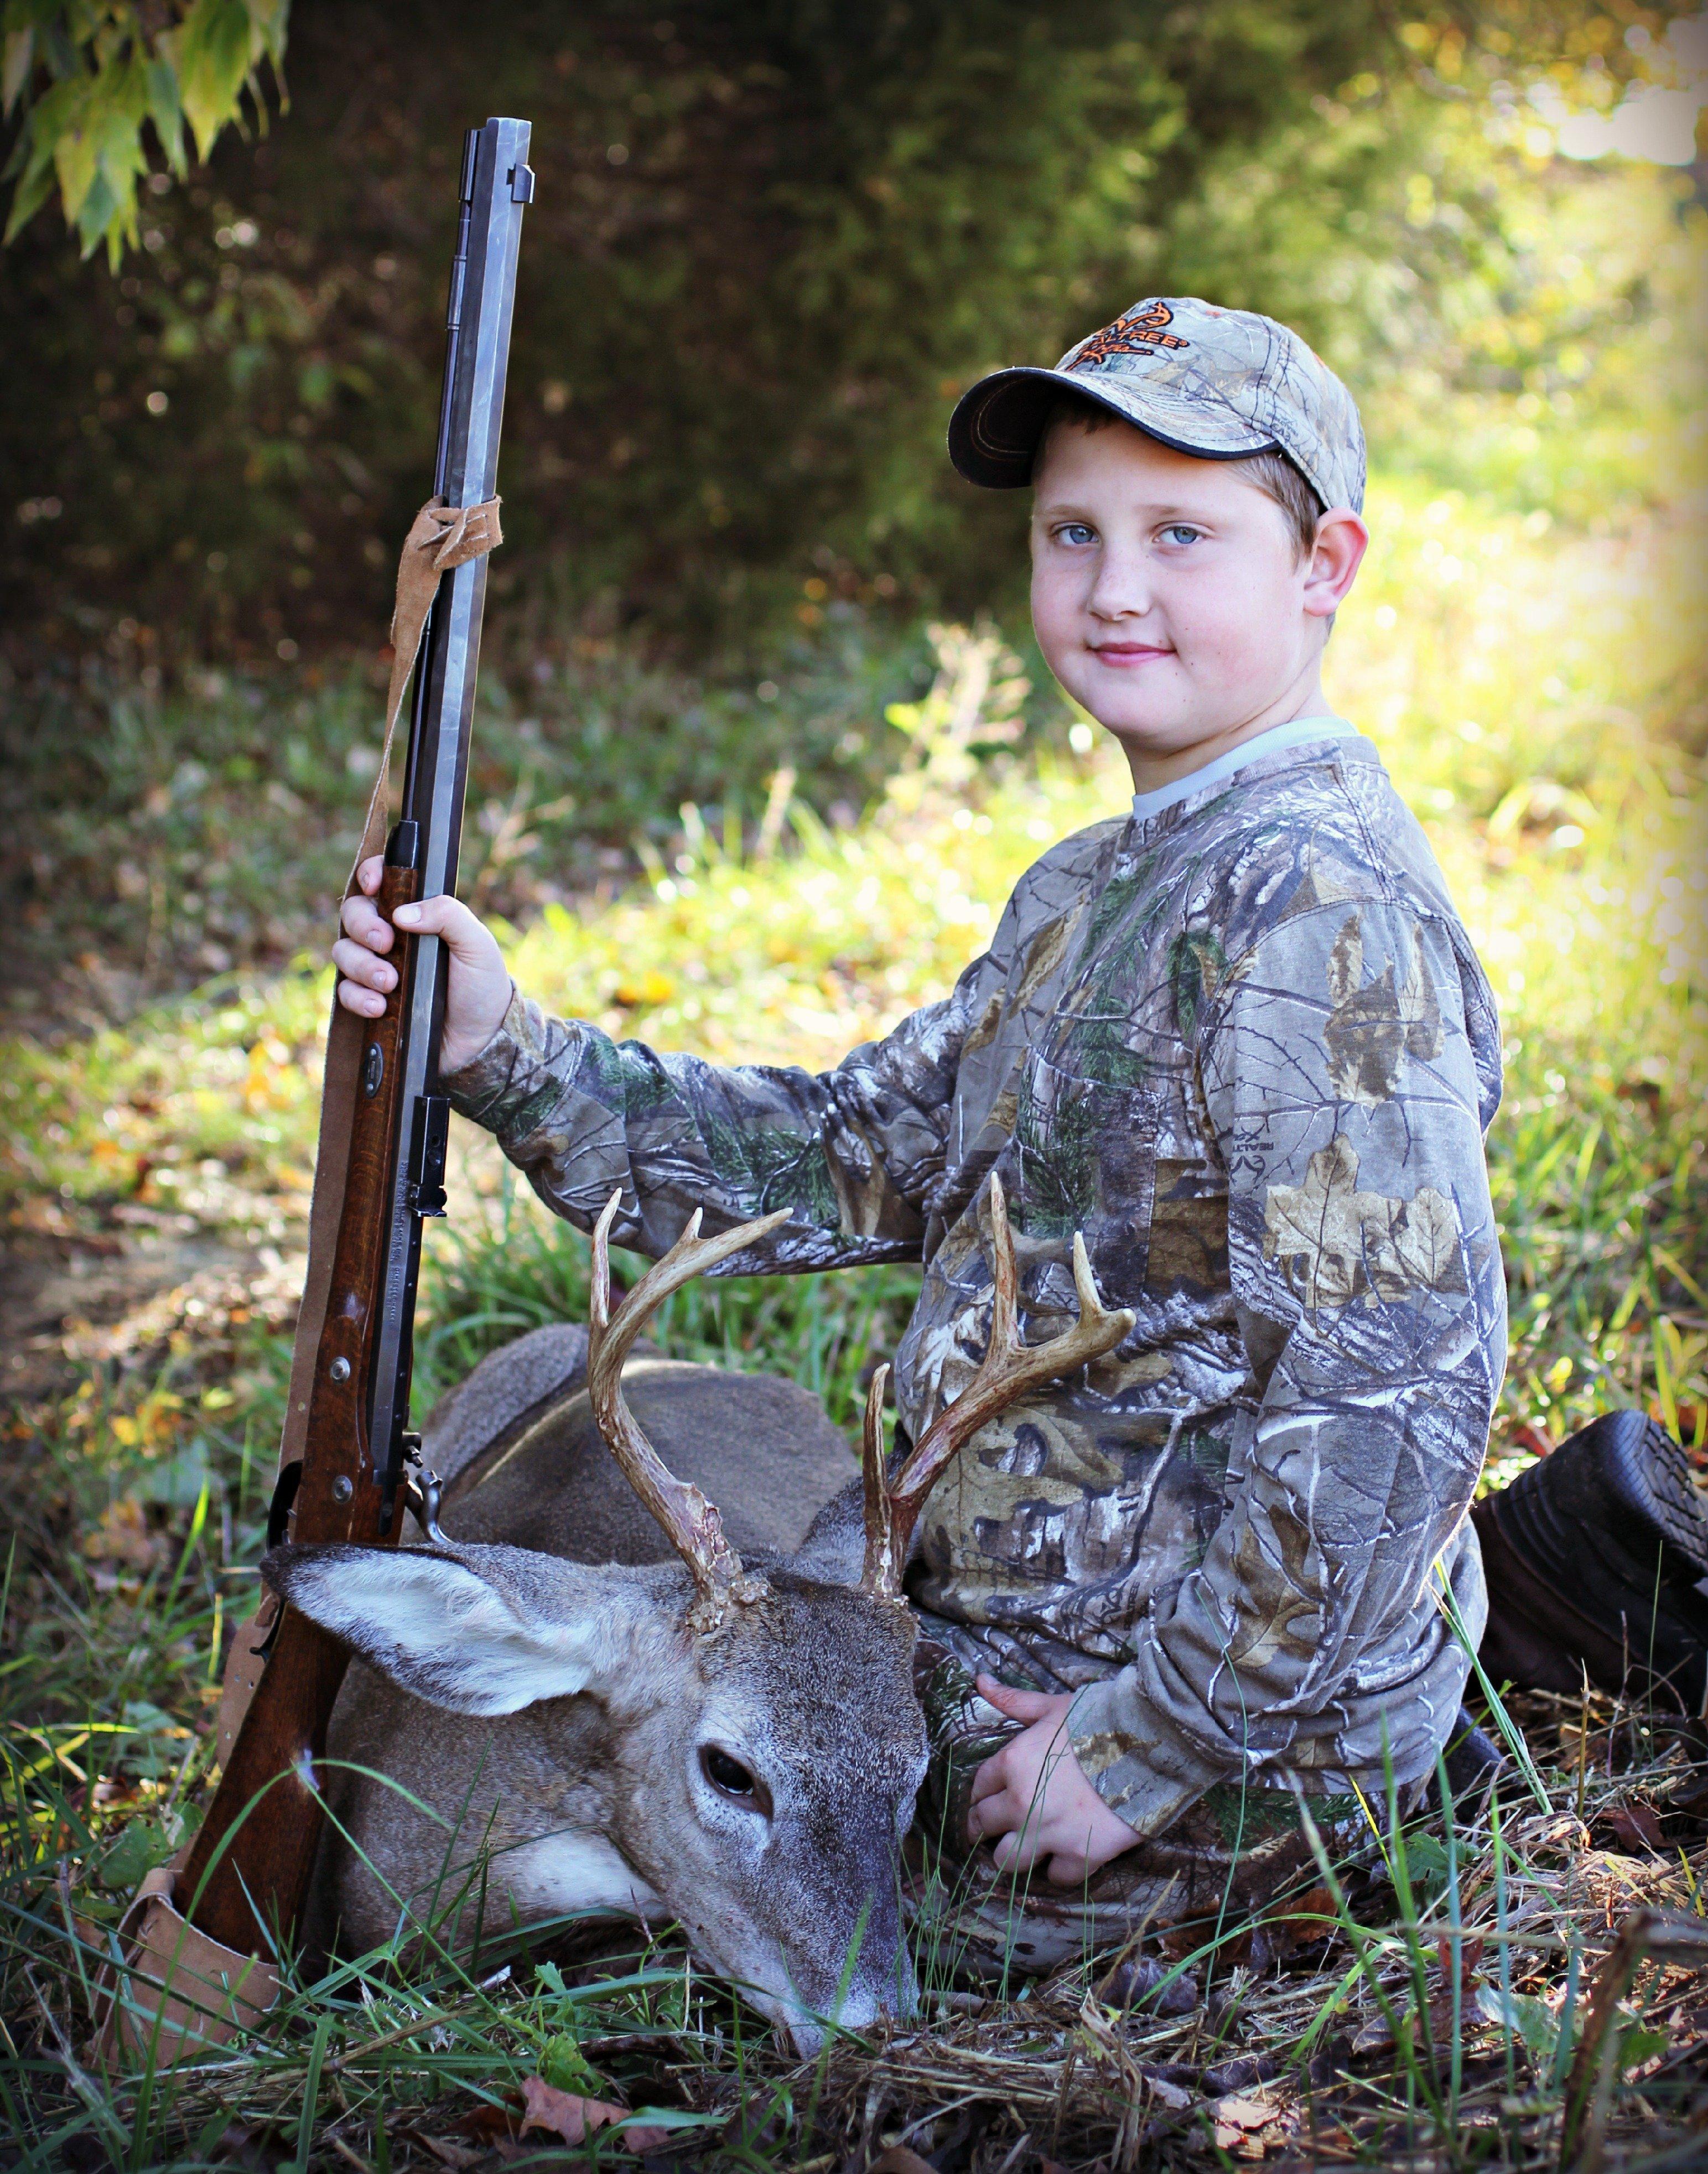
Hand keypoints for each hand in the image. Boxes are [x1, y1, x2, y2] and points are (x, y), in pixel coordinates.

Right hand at [333, 855, 512, 1075]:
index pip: (382, 882)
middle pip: (353, 914)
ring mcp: (377, 968)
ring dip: (362, 965)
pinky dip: (358, 997)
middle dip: (364, 925)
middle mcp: (391, 938)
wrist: (481, 1041)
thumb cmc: (481, 986)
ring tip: (389, 983)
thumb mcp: (477, 945)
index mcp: (416, 915)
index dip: (370, 874)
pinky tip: (380, 1007)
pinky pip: (345, 992)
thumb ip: (448, 916)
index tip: (374, 884)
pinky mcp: (369, 1000)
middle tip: (386, 943)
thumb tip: (401, 914)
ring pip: (343, 952)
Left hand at [965, 1675, 1141, 1885]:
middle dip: (985, 1826)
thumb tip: (980, 1681)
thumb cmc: (1097, 1719)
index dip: (981, 1794)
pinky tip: (1062, 1856)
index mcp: (1012, 1764)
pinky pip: (1057, 1876)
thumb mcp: (1051, 1706)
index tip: (984, 1799)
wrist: (1148, 1744)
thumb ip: (1013, 1700)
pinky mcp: (1082, 1854)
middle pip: (985, 1826)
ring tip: (1021, 1848)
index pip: (979, 1787)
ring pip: (1009, 1861)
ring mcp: (1051, 1833)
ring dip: (1013, 1853)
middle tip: (991, 1829)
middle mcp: (1023, 1803)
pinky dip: (1058, 1869)